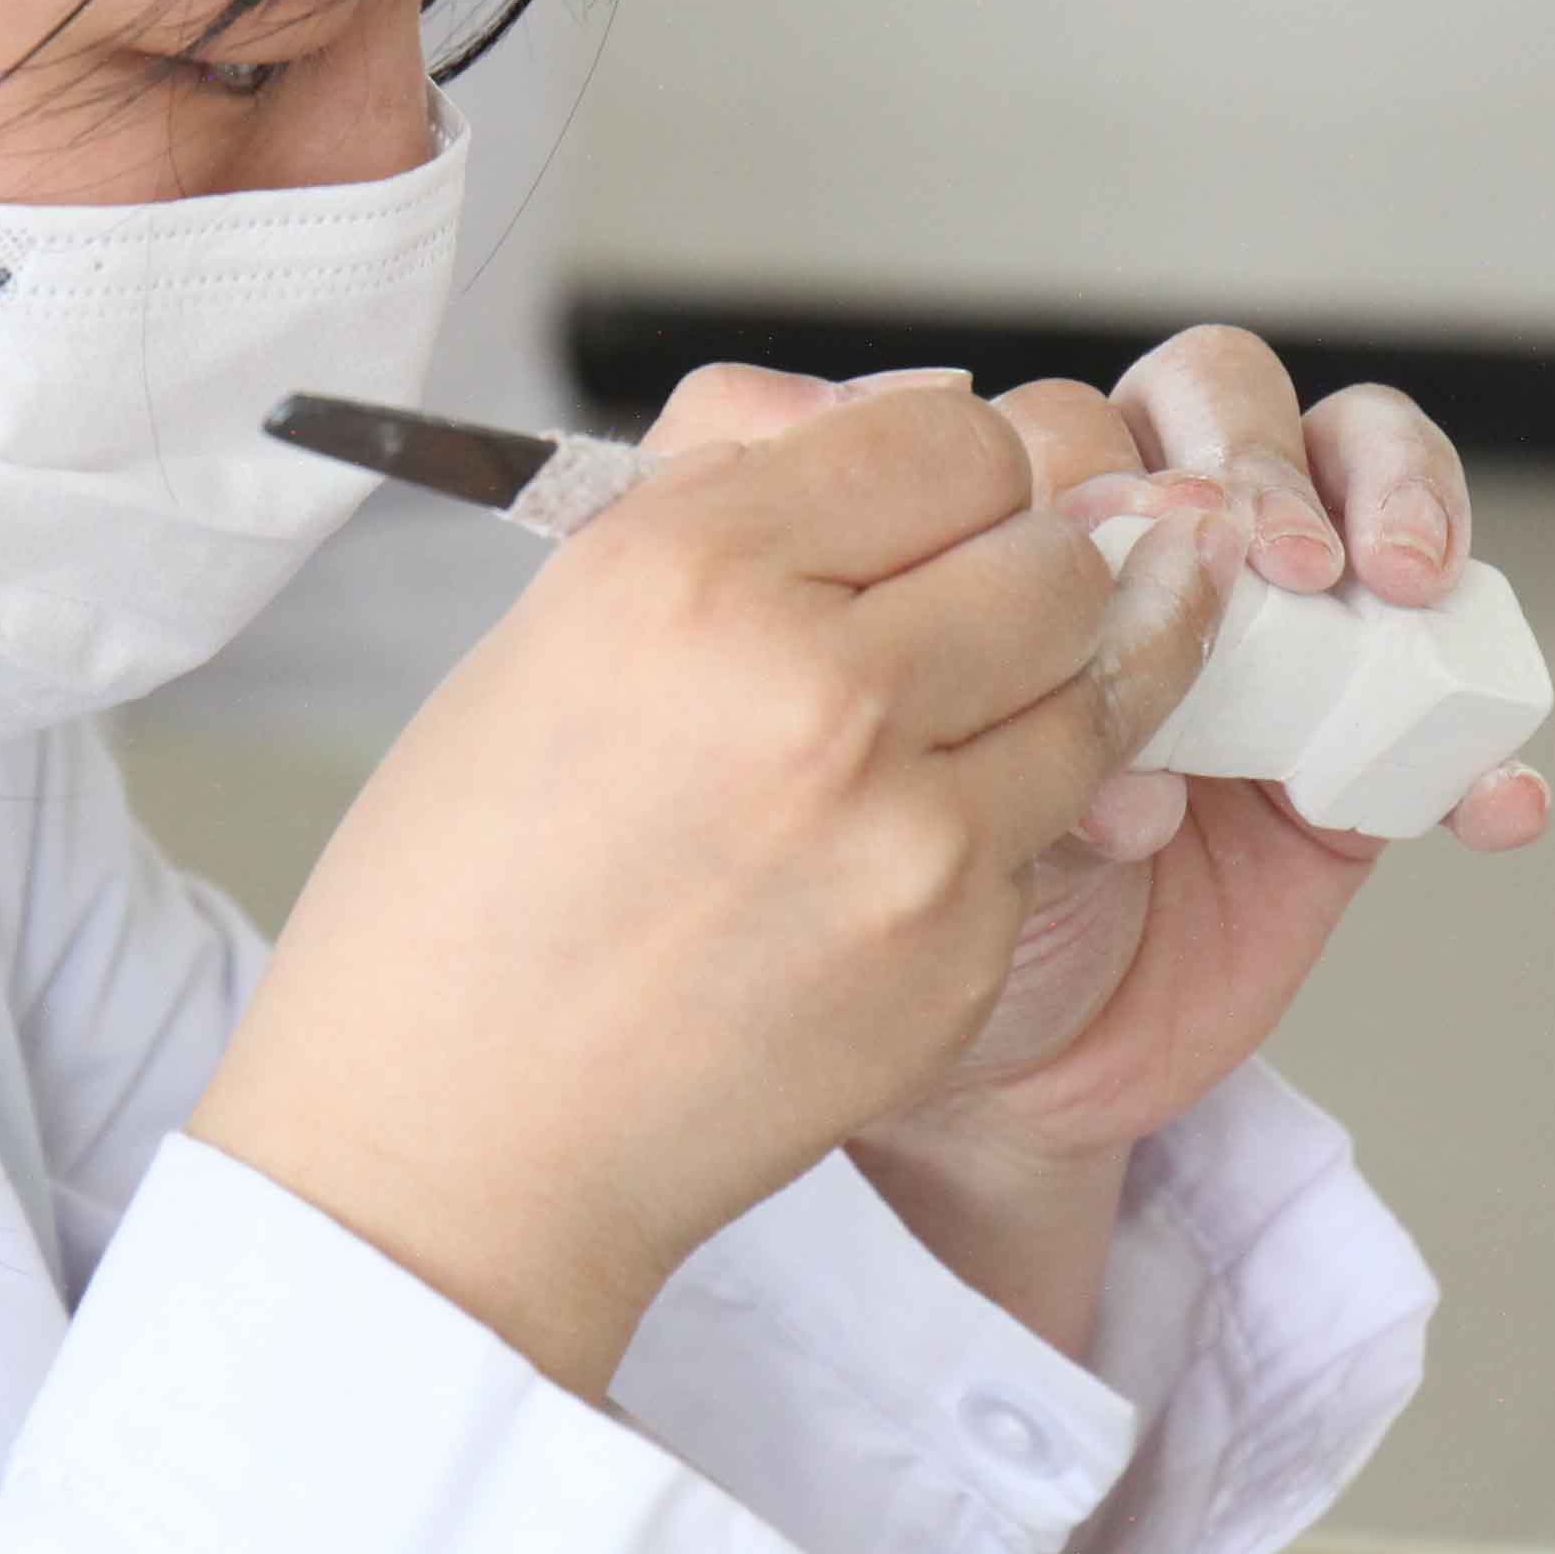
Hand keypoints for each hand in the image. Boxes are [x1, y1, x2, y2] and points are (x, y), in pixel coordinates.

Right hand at [188, 373, 1234, 1397]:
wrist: (455, 1141)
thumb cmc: (470, 882)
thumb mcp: (561, 621)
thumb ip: (741, 492)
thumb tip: (925, 412)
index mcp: (687, 570)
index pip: (953, 433)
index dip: (953, 469)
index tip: (930, 511)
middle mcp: (813, 681)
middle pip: (1058, 550)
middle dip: (1027, 567)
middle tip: (970, 612)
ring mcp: (905, 828)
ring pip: (1099, 684)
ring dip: (1048, 686)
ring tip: (968, 715)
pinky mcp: (962, 950)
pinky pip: (1057, 827)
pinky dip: (1004, 822)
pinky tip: (900, 853)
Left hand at [847, 329, 1554, 1353]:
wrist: (960, 1064)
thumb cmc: (878, 878)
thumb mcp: (870, 747)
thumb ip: (934, 636)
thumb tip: (1023, 552)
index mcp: (1021, 528)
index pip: (1093, 408)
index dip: (1118, 449)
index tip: (1115, 528)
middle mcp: (1147, 557)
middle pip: (1235, 409)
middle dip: (1267, 461)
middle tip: (1281, 556)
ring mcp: (1264, 646)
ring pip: (1368, 495)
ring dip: (1407, 507)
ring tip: (1401, 593)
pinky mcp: (1350, 768)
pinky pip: (1448, 728)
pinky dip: (1484, 745)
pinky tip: (1489, 795)